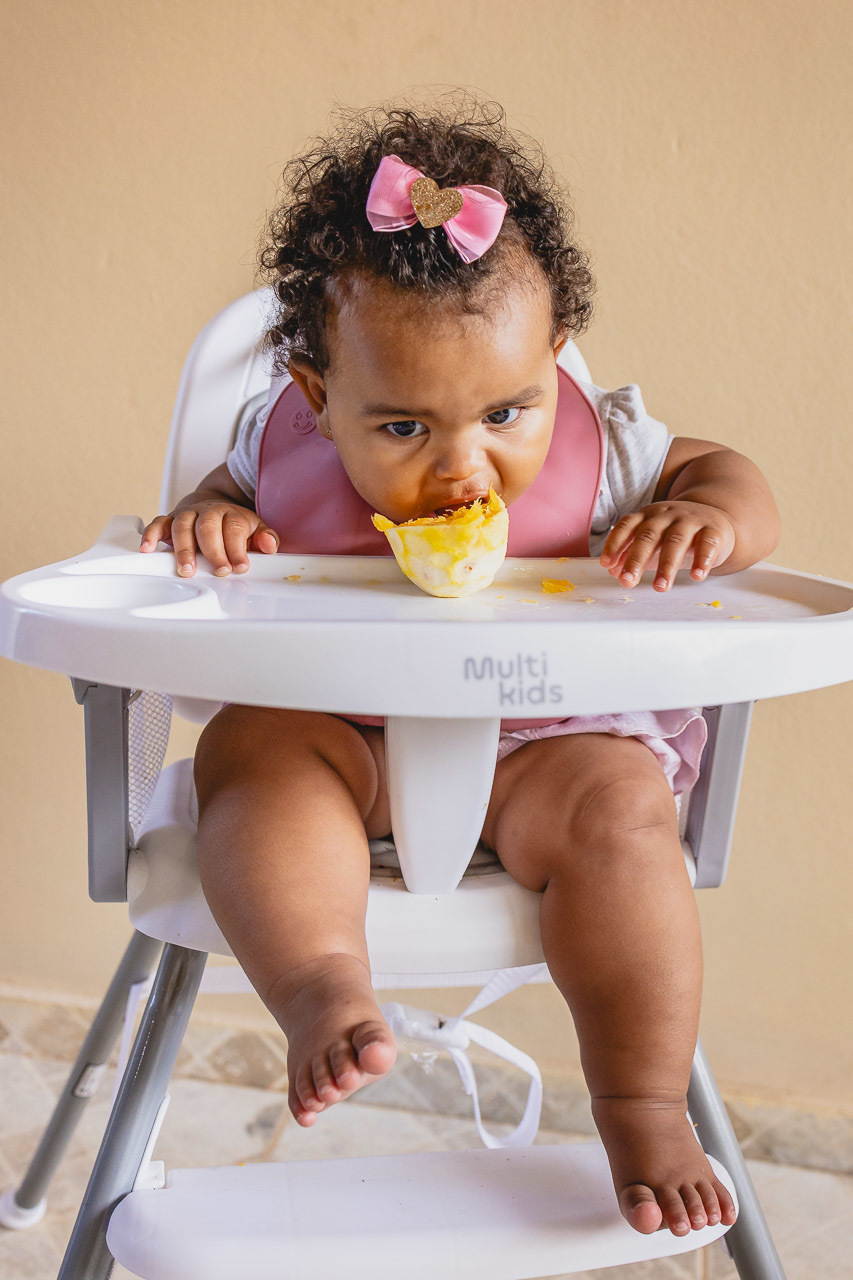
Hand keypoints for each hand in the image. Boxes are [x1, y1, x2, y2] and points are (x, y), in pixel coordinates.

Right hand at [140, 499, 279, 576]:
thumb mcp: (255, 529)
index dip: (237, 548)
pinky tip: (148, 549)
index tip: (240, 567)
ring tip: (187, 570)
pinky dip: (151, 535)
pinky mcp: (169, 521)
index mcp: (231, 514)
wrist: (213, 506)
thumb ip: (265, 538)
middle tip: (219, 571)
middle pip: (208, 527)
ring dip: (184, 549)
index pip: (235, 528)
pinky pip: (158, 524)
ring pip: (183, 527)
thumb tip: (269, 545)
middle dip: (213, 551)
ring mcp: (187, 515)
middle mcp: (207, 512)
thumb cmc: (233, 525)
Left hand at [600, 500, 735, 591]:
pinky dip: (702, 560)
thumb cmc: (676, 534)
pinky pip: (707, 543)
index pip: (627, 526)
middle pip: (648, 536)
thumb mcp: (652, 541)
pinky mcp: (713, 530)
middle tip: (627, 581)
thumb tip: (613, 571)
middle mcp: (667, 515)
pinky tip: (697, 576)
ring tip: (660, 587)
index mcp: (647, 516)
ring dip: (667, 566)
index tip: (606, 563)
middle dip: (636, 560)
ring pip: (676, 541)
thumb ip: (631, 554)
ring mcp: (690, 520)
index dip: (615, 544)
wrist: (715, 518)